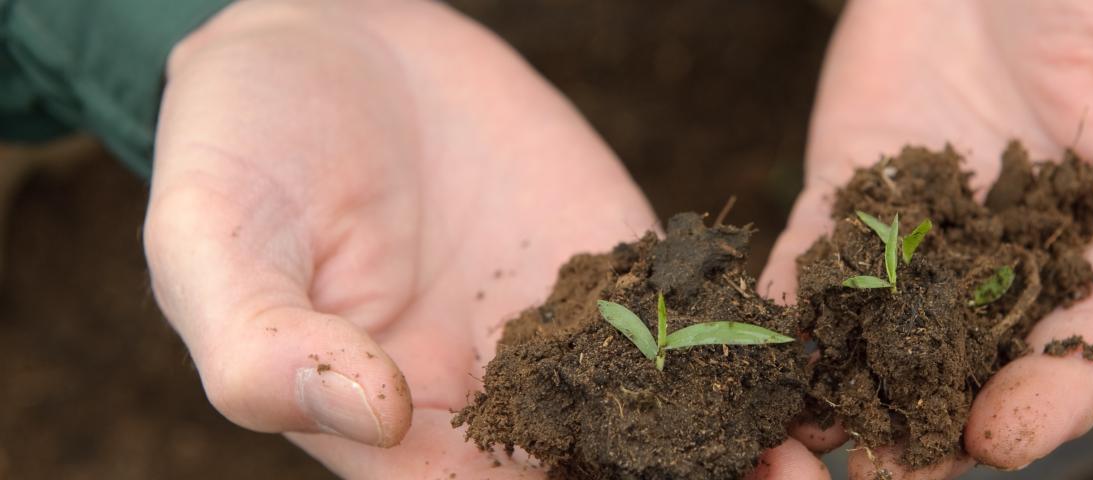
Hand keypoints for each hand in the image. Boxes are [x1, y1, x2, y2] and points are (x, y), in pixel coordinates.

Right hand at [143, 1, 825, 476]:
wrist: (323, 40)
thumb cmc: (239, 150)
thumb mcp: (213, 243)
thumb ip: (265, 343)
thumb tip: (370, 413)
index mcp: (396, 432)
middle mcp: (492, 401)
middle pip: (591, 477)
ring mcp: (562, 335)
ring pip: (656, 416)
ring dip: (730, 442)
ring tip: (809, 454)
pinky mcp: (609, 263)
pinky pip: (682, 318)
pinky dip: (741, 348)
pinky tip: (800, 361)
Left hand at [761, 0, 1092, 475]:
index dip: (1055, 398)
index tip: (1008, 432)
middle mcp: (1022, 263)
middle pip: (985, 363)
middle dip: (939, 424)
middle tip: (895, 472)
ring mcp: (933, 234)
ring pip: (894, 333)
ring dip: (855, 391)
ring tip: (816, 438)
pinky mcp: (856, 195)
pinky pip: (818, 261)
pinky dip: (789, 307)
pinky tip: (762, 346)